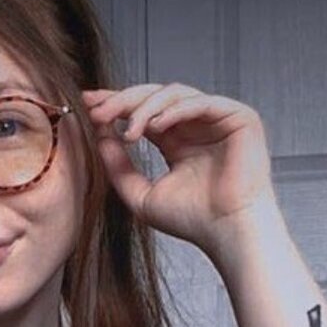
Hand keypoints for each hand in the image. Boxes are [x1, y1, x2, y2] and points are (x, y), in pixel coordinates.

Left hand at [83, 84, 276, 251]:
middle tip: (98, 111)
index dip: (116, 105)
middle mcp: (196, 126)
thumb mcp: (141, 194)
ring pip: (174, 93)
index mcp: (177, 142)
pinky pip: (200, 102)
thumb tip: (99, 136)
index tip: (88, 105)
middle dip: (123, 101)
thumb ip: (118, 167)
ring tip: (128, 131)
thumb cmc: (192, 221)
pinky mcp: (238, 117)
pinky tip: (154, 126)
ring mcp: (217, 119)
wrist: (227, 232)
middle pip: (155, 96)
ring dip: (145, 108)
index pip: (143, 112)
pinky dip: (174, 110)